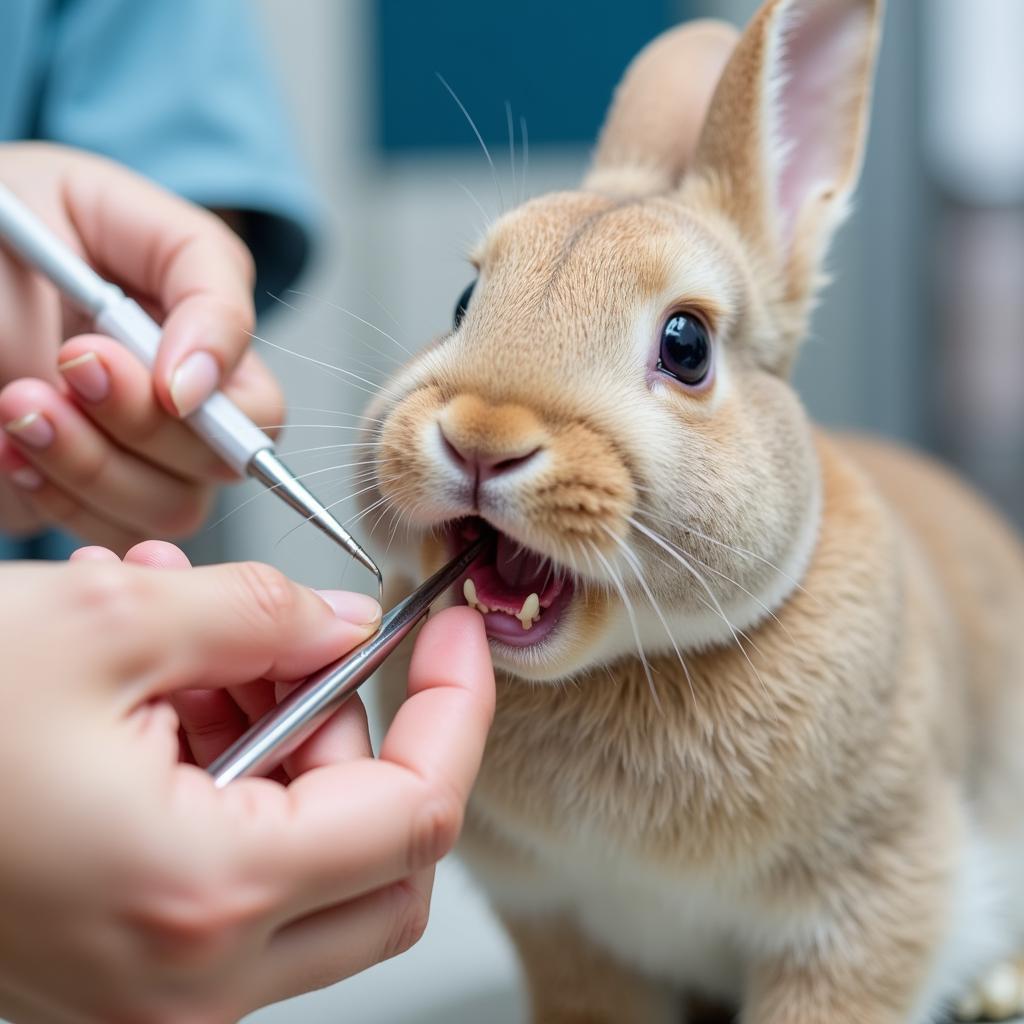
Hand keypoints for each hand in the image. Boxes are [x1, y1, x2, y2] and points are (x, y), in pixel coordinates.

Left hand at [0, 141, 283, 548]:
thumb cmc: (3, 227)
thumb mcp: (101, 205)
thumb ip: (198, 277)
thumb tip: (201, 384)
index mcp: (202, 337)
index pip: (259, 406)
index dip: (215, 408)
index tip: (142, 373)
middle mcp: (182, 406)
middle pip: (224, 465)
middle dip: (140, 425)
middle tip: (64, 364)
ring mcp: (135, 460)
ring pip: (172, 511)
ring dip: (88, 462)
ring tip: (14, 401)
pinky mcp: (85, 501)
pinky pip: (110, 536)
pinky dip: (54, 496)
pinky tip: (8, 443)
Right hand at [0, 544, 494, 1023]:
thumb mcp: (107, 625)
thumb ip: (261, 615)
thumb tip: (349, 625)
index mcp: (203, 894)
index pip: (419, 812)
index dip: (458, 707)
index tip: (460, 633)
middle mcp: (191, 977)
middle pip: (384, 857)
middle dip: (358, 734)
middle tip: (291, 651)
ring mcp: (159, 989)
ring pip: (314, 863)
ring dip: (280, 739)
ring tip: (190, 644)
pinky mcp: (128, 969)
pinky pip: (238, 870)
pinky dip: (230, 776)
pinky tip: (159, 695)